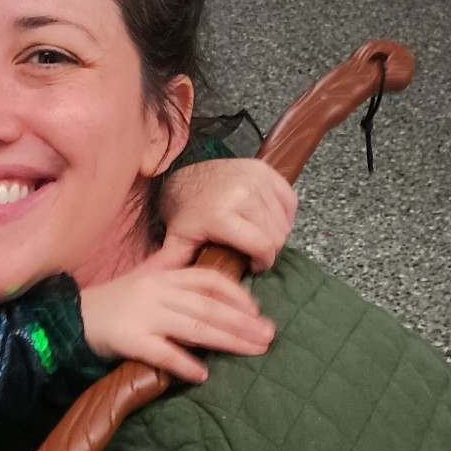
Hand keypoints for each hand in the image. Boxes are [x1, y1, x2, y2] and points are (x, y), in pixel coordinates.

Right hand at [80, 264, 273, 382]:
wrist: (67, 317)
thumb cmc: (109, 303)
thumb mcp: (142, 281)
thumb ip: (173, 280)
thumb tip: (213, 291)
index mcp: (162, 276)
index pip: (208, 280)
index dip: (236, 295)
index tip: (256, 311)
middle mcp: (156, 291)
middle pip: (208, 306)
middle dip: (242, 322)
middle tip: (268, 336)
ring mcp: (142, 315)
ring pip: (194, 326)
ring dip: (227, 340)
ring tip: (252, 350)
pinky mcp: (128, 339)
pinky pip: (161, 353)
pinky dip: (183, 363)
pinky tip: (202, 374)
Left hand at [159, 160, 297, 272]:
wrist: (184, 178)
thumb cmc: (184, 213)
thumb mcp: (178, 240)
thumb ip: (174, 264)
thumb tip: (161, 281)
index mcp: (221, 216)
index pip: (263, 245)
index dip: (264, 262)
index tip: (255, 266)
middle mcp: (241, 195)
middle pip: (276, 235)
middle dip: (268, 249)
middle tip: (254, 251)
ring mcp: (254, 180)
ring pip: (284, 220)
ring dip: (276, 232)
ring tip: (259, 236)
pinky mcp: (264, 170)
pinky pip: (289, 200)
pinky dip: (284, 214)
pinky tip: (269, 220)